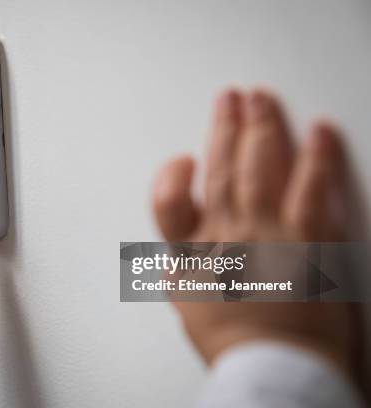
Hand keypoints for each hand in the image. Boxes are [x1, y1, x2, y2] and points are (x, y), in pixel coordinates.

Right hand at [153, 89, 358, 376]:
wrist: (273, 367)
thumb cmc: (233, 343)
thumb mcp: (189, 308)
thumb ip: (181, 272)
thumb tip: (180, 254)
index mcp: (193, 252)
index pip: (169, 202)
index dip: (172, 176)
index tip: (185, 160)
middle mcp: (226, 233)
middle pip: (222, 169)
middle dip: (225, 127)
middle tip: (230, 97)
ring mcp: (267, 233)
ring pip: (260, 167)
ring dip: (261, 127)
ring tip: (262, 97)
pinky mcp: (310, 240)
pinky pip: (312, 189)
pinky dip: (317, 157)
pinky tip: (320, 130)